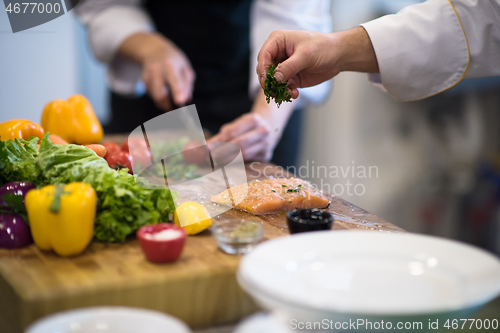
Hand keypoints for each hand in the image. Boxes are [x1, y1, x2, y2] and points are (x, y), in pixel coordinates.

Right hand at [119, 33, 194, 110]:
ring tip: (170, 100)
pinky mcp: (143, 81)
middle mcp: (156, 70)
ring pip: (155, 97)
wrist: (154, 51)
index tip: (180, 102)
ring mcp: (148, 75)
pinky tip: (163, 91)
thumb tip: (186, 100)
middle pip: (159, 94)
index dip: (178, 92)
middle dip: (167, 106)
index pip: (174, 80)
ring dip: (163, 103)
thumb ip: (187, 84)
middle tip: (175, 110)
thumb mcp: (185, 68)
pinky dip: (159, 98)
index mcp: (170, 65)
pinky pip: (152, 95)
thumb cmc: (174, 61)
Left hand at [208, 90, 294, 161]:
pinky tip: (228, 163)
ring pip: (244, 154)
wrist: (269, 128)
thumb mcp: (237, 124)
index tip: (207, 148)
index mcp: (254, 119)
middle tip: (211, 157)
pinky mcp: (267, 155)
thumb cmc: (247, 127)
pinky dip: (237, 163)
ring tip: (217, 161)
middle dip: (223, 152)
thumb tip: (207, 146)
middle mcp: (263, 131)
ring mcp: (266, 144)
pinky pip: (249, 160)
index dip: (218, 141)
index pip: (232, 132)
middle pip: (239, 144)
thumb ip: (223, 135)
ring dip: (228, 159)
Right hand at [257, 27, 378, 98]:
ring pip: (273, 82)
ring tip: (289, 94)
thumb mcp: (306, 56)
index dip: (262, 68)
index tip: (267, 81)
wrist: (338, 56)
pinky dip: (286, 93)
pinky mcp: (290, 78)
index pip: (264, 55)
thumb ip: (289, 67)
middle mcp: (278, 54)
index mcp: (278, 41)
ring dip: (278, 90)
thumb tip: (274, 78)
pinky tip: (294, 94)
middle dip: (269, 82)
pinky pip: (282, 88)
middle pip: (264, 70)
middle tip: (275, 91)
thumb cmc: (323, 48)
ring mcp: (283, 67)